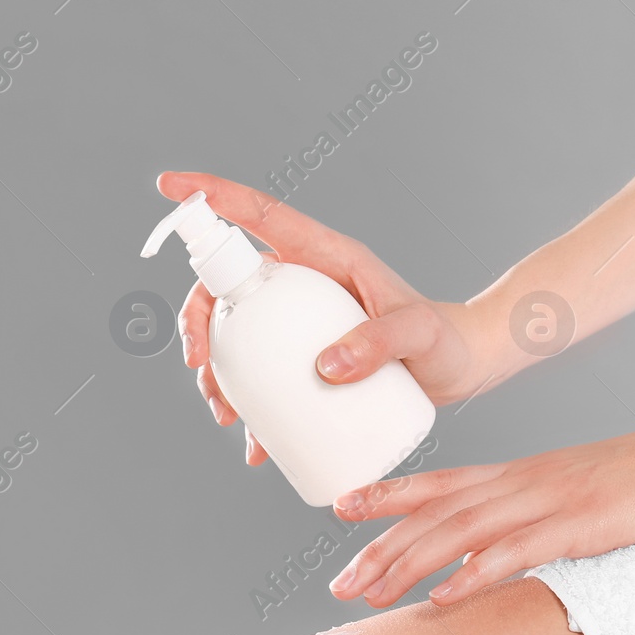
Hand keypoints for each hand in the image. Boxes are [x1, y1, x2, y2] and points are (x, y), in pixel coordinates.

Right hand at [158, 171, 506, 464]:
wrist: (463, 370)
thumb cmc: (447, 341)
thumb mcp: (420, 336)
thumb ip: (380, 342)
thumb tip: (325, 367)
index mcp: (324, 257)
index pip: (259, 216)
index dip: (212, 197)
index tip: (171, 188)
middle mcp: (305, 285)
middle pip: (228, 287)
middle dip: (198, 322)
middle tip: (200, 368)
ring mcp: (302, 324)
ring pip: (237, 337)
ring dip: (218, 375)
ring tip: (228, 418)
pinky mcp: (307, 360)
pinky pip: (265, 380)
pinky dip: (253, 413)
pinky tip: (256, 446)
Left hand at [326, 413, 634, 607]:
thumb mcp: (592, 494)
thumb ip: (549, 516)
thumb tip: (516, 548)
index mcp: (529, 473)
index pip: (444, 482)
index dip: (390, 494)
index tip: (341, 506)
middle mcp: (530, 481)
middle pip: (439, 514)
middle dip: (381, 547)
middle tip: (336, 583)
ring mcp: (556, 500)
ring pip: (464, 531)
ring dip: (409, 563)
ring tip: (367, 593)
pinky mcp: (589, 524)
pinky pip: (523, 551)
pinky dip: (479, 573)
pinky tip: (446, 596)